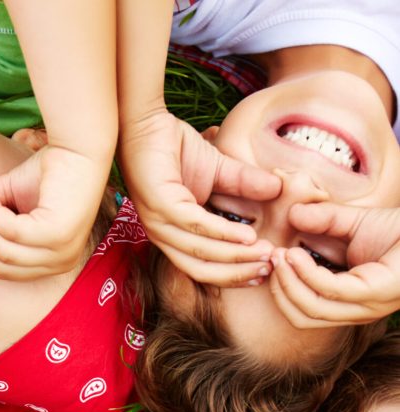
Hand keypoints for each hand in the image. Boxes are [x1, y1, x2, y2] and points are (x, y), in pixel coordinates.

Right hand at [0, 144, 111, 279]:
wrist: (78, 149)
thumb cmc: (48, 171)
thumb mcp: (8, 195)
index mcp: (52, 262)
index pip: (4, 271)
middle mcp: (60, 263)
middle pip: (0, 266)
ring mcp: (62, 252)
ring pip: (3, 252)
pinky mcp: (58, 235)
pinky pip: (12, 233)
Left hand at [118, 109, 280, 285]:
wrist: (147, 122)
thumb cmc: (176, 148)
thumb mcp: (218, 170)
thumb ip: (244, 184)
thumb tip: (278, 189)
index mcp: (174, 236)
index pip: (204, 268)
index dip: (234, 274)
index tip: (265, 273)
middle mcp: (163, 236)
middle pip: (202, 269)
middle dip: (238, 272)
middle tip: (269, 268)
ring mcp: (158, 222)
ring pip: (200, 252)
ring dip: (235, 256)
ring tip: (264, 252)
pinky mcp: (160, 204)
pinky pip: (195, 225)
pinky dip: (223, 233)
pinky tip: (247, 235)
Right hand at [269, 202, 399, 326]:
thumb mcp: (355, 223)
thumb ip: (324, 220)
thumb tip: (292, 215)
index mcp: (350, 301)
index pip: (303, 312)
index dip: (281, 289)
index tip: (271, 259)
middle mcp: (356, 310)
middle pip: (301, 316)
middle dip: (279, 289)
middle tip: (271, 258)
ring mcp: (365, 306)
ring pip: (310, 309)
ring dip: (287, 283)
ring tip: (280, 255)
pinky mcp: (373, 294)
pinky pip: (327, 290)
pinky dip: (305, 274)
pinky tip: (295, 254)